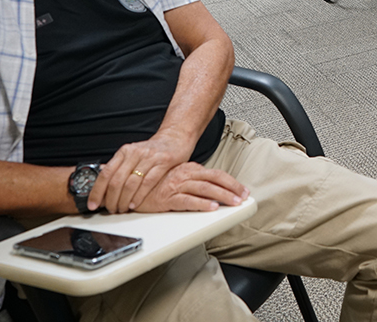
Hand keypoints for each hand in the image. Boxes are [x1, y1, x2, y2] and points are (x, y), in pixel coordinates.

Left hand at [88, 131, 194, 212]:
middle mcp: (135, 153)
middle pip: (116, 180)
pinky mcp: (164, 161)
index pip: (105, 173)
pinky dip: (139, 195)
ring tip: (122, 209)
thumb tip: (102, 189)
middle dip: (111, 199)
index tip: (92, 204)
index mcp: (124, 152)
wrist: (175, 138)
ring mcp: (149, 157)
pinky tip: (134, 203)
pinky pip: (148, 182)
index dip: (97, 191)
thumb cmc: (153, 150)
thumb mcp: (133, 155)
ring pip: (131, 183)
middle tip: (111, 209)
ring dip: (124, 200)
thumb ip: (120, 169)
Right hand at [130, 162, 247, 213]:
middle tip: (244, 196)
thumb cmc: (155, 184)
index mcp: (189, 170)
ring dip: (223, 196)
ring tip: (235, 202)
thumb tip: (212, 190)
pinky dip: (202, 204)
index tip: (242, 190)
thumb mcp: (178, 178)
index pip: (215, 174)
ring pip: (205, 189)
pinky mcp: (168, 198)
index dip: (231, 182)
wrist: (131, 187)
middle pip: (214, 179)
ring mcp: (177, 186)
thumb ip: (193, 182)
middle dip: (232, 188)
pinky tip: (212, 207)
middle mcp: (185, 175)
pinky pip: (188, 201)